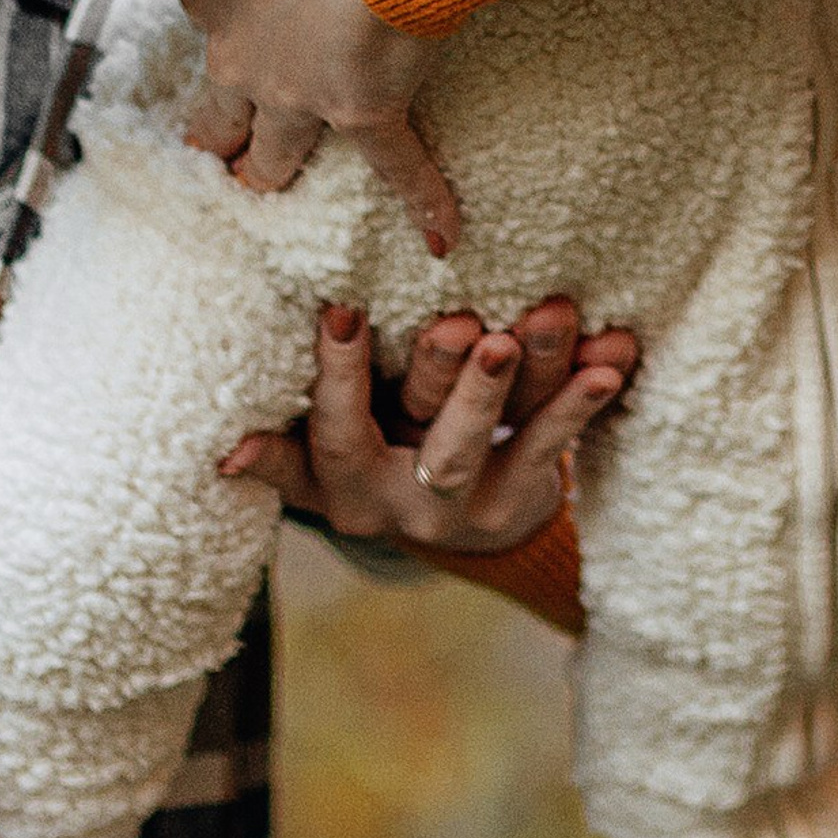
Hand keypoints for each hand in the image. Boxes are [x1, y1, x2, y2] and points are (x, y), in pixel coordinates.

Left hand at [181, 0, 456, 249]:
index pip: (203, 16)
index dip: (222, 23)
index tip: (233, 26)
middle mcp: (241, 55)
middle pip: (219, 111)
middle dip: (217, 136)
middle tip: (215, 154)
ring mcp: (299, 94)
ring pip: (274, 153)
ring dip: (273, 173)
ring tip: (273, 189)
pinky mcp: (364, 112)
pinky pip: (394, 167)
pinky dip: (421, 199)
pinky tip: (439, 233)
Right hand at [217, 295, 635, 553]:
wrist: (459, 527)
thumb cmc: (375, 451)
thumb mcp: (323, 457)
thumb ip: (286, 445)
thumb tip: (223, 453)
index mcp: (345, 482)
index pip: (338, 428)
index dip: (339, 374)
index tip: (343, 310)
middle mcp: (405, 501)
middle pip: (434, 437)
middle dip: (449, 379)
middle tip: (465, 323)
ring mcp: (469, 506)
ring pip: (501, 439)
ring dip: (531, 378)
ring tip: (552, 320)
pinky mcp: (522, 498)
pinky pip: (556, 441)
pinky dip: (586, 398)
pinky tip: (614, 355)